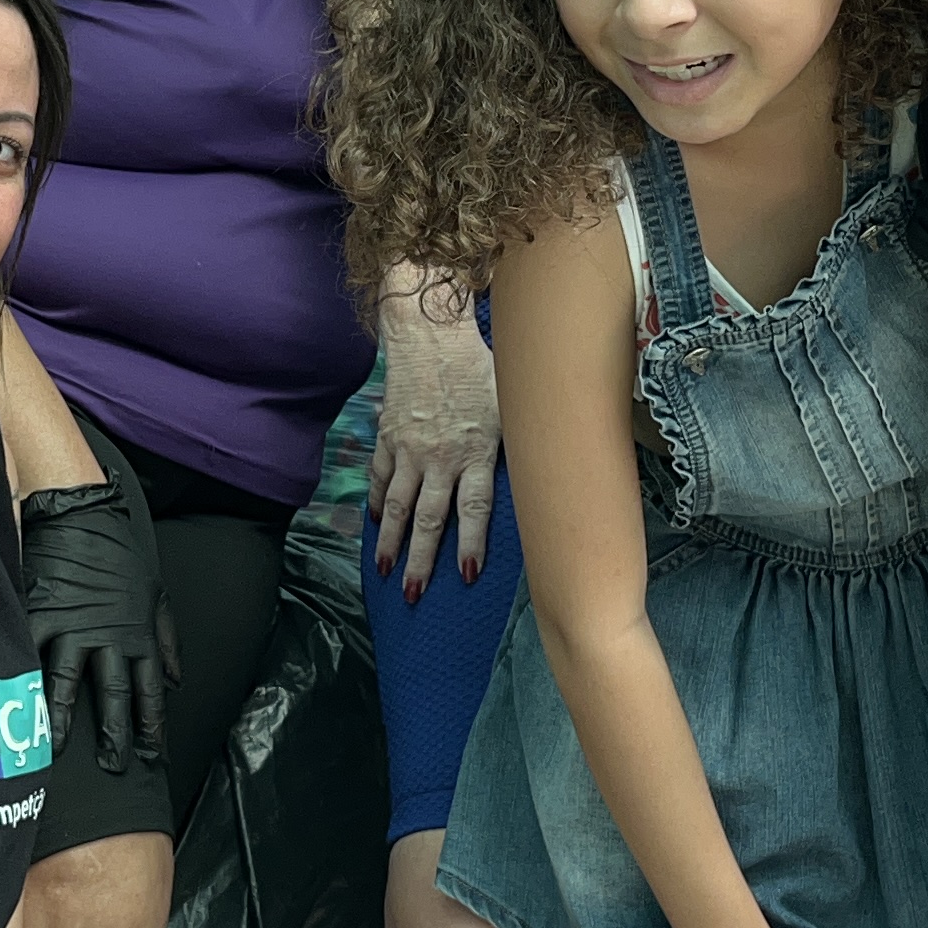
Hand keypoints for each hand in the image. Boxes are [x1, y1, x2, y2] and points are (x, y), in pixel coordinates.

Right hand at [19, 476, 173, 774]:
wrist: (80, 512)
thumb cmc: (118, 552)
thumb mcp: (155, 595)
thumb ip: (167, 640)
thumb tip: (178, 680)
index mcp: (137, 633)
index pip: (150, 689)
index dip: (151, 723)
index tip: (151, 751)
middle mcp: (106, 636)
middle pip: (112, 694)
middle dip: (114, 733)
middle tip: (113, 765)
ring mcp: (70, 627)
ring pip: (66, 683)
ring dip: (61, 718)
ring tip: (52, 748)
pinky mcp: (39, 614)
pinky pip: (29, 653)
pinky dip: (20, 680)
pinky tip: (12, 704)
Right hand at [369, 285, 500, 596]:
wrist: (428, 332)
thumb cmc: (479, 364)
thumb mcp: (512, 401)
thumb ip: (522, 440)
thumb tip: (552, 470)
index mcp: (475, 449)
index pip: (473, 507)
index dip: (470, 542)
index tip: (467, 574)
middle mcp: (439, 456)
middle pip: (428, 518)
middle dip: (420, 560)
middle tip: (413, 595)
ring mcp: (408, 448)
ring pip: (397, 504)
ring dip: (391, 542)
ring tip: (385, 571)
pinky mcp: (387, 436)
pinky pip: (379, 477)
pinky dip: (376, 503)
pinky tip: (375, 524)